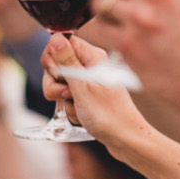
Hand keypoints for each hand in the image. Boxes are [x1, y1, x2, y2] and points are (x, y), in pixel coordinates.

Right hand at [42, 34, 160, 151]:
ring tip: (77, 108)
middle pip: (57, 64)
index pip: (62, 43)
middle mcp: (91, 66)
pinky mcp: (88, 96)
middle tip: (68, 94)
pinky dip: (70, 108)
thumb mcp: (82, 87)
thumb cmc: (108, 115)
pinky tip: (81, 115)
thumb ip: (67, 62)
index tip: (58, 74)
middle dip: (54, 82)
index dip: (53, 58)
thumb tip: (55, 37)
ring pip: (60, 83)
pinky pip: (68, 97)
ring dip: (62, 99)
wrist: (126, 140)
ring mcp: (89, 82)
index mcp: (93, 57)